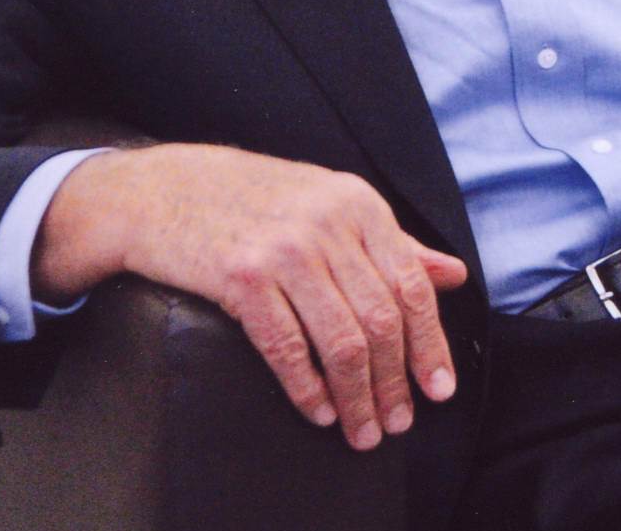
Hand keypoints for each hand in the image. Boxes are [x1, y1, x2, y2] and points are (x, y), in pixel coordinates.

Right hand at [35, 143, 467, 450]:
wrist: (167, 190)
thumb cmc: (256, 200)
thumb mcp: (332, 204)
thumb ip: (394, 242)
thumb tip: (454, 275)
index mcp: (359, 204)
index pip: (411, 285)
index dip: (430, 344)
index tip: (439, 389)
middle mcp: (327, 223)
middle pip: (379, 321)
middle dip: (394, 382)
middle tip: (398, 422)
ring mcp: (283, 250)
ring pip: (340, 341)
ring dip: (357, 397)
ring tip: (362, 430)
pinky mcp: (240, 277)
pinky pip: (286, 347)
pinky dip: (307, 388)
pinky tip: (319, 411)